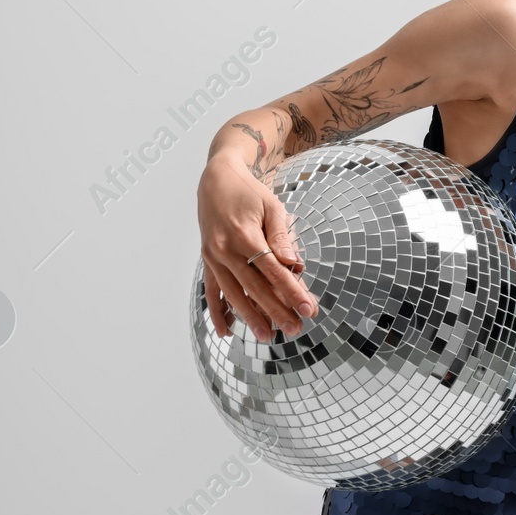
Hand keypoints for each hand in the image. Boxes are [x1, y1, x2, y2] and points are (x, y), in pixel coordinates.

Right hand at [196, 155, 315, 341]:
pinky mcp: (207, 261)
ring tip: (268, 336)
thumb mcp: (271, 206)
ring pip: (233, 294)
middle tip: (295, 329)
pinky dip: (218, 311)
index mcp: (245, 235)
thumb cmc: (249, 192)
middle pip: (255, 288)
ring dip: (250, 317)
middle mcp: (225, 250)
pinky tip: (227, 331)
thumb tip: (293, 264)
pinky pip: (211, 290)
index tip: (308, 309)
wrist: (216, 179)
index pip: (273, 271)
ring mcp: (213, 257)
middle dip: (276, 310)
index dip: (292, 292)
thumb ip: (281, 236)